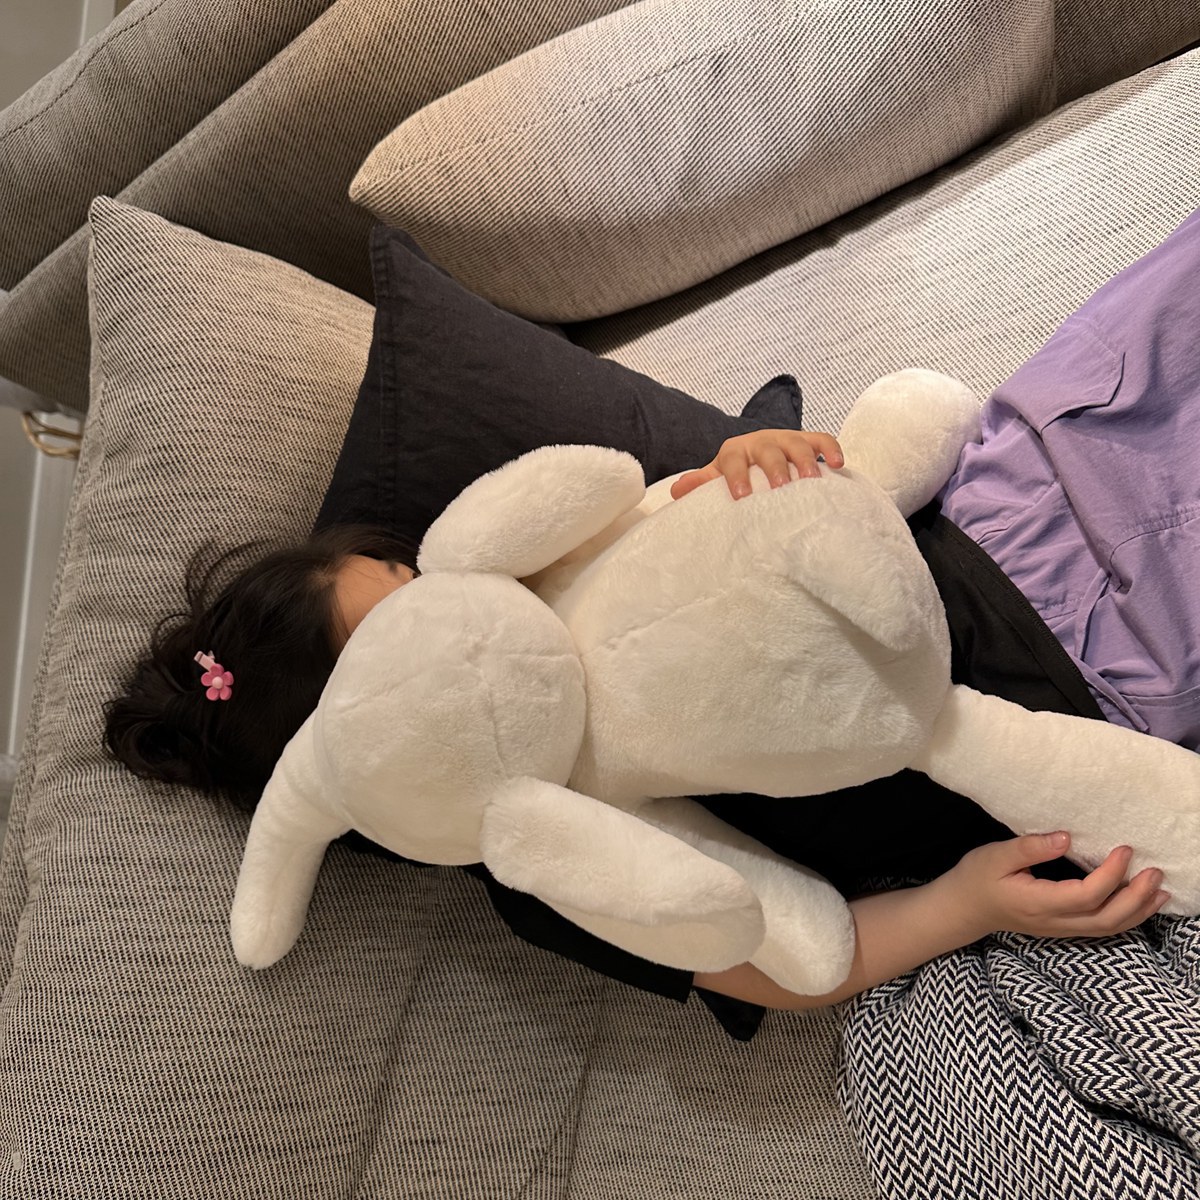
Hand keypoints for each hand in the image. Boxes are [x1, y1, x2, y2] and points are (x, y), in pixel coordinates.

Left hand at [670, 428, 844, 500]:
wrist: (758, 454)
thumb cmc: (738, 473)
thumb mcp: (718, 477)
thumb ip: (701, 485)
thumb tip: (676, 493)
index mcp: (735, 451)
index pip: (733, 460)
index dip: (736, 476)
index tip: (741, 497)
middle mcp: (761, 441)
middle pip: (768, 450)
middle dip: (774, 468)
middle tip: (780, 488)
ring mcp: (786, 440)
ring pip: (797, 444)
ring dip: (806, 461)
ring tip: (813, 481)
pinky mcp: (808, 441)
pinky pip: (822, 439)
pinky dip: (831, 449)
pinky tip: (839, 465)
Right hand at [945, 832, 1169, 941]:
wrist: (963, 909)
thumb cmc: (976, 878)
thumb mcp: (995, 856)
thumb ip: (1030, 847)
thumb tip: (1066, 838)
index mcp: (1038, 903)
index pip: (1086, 895)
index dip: (1111, 874)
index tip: (1124, 849)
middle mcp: (1054, 922)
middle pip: (1106, 919)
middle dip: (1136, 897)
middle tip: (1155, 871)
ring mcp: (1060, 929)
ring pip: (1108, 928)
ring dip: (1138, 911)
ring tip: (1160, 890)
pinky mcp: (1063, 928)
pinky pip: (1102, 928)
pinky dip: (1127, 917)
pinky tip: (1140, 903)